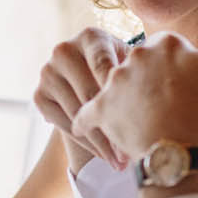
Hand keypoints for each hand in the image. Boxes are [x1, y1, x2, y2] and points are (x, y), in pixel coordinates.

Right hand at [34, 28, 131, 167]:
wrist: (89, 76)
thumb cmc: (121, 71)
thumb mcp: (130, 64)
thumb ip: (139, 73)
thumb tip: (158, 93)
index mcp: (91, 37)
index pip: (104, 66)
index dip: (119, 94)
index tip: (138, 122)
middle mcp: (64, 50)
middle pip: (89, 93)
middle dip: (112, 125)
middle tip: (132, 151)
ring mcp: (47, 72)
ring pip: (77, 112)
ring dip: (101, 141)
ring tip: (122, 161)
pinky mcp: (38, 95)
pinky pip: (63, 123)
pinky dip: (85, 143)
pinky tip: (104, 155)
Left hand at [71, 0, 197, 169]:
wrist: (180, 148)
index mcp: (164, 43)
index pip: (166, 51)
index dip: (177, 69)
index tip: (186, 88)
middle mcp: (135, 56)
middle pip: (141, 67)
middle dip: (150, 83)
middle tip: (167, 107)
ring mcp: (116, 82)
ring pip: (119, 87)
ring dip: (125, 101)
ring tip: (141, 123)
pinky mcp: (101, 108)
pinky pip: (88, 112)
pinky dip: (87, 121)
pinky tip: (85, 127)